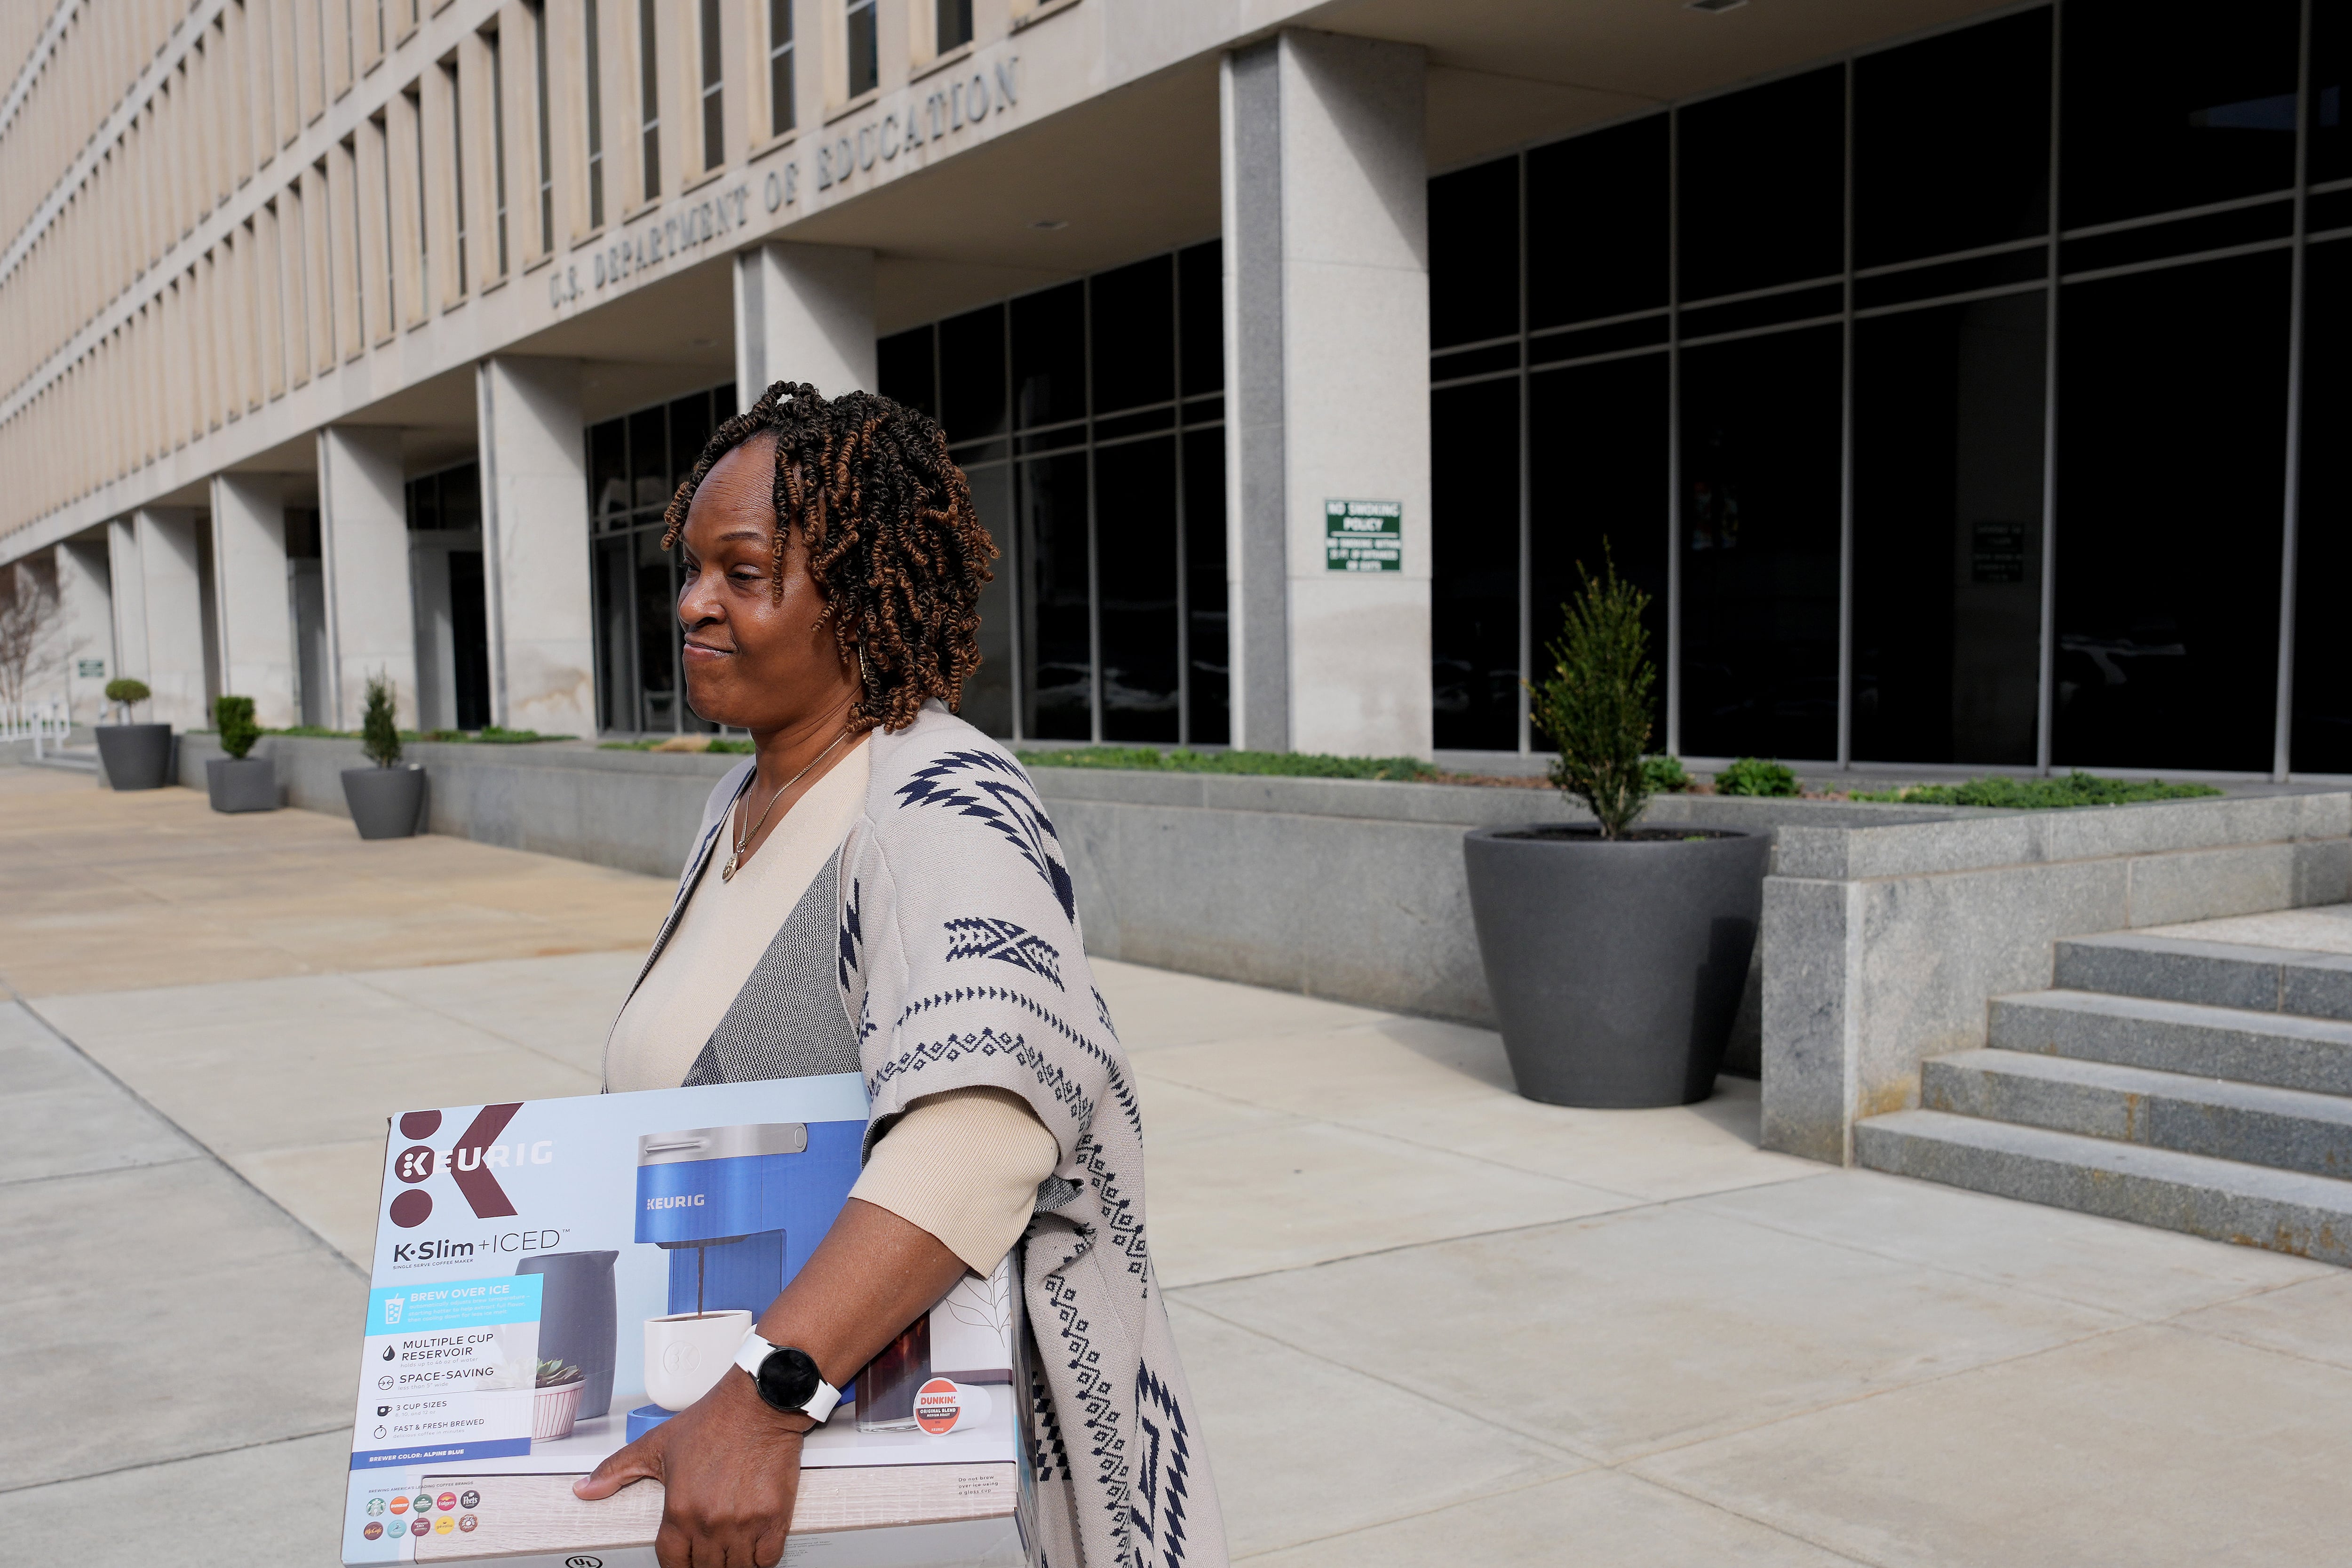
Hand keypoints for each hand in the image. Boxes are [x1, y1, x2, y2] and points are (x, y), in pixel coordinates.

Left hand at [573, 1369, 811, 1567]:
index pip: (672, 1564)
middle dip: (706, 1564)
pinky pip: (767, 1559)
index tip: (685, 1561)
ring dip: (734, 1563)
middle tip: (711, 1550)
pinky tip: (756, 1545)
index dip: (678, 1567)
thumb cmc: (713, 1421)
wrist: (759, 1403)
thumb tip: (584, 1489)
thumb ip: (617, 1469)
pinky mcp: (774, 1517)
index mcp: (678, 1510)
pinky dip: (761, 1558)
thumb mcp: (656, 1444)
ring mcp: (743, 1523)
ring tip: (732, 1548)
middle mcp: (709, 1522)